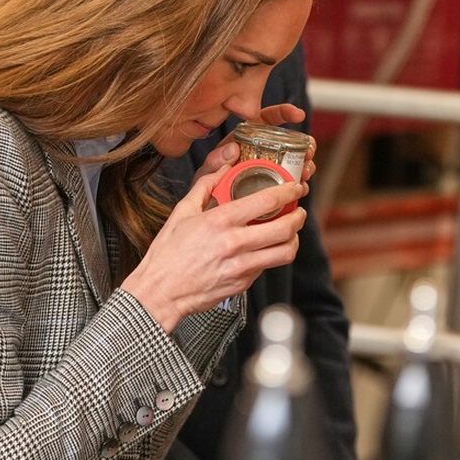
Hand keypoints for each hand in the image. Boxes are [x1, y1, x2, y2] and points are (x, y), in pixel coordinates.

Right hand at [122, 170, 306, 331]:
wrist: (160, 292)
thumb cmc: (167, 253)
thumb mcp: (182, 212)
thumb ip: (206, 186)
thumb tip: (224, 166)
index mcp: (220, 221)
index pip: (267, 201)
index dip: (289, 191)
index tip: (295, 187)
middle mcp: (234, 243)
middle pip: (285, 228)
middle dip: (299, 216)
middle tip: (299, 210)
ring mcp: (241, 266)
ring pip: (285, 252)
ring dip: (294, 239)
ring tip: (291, 232)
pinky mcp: (243, 284)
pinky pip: (267, 267)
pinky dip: (271, 256)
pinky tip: (266, 249)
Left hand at [198, 103, 317, 184]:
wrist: (210, 210)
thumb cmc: (207, 186)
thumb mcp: (207, 171)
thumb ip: (216, 160)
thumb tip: (232, 148)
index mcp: (247, 139)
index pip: (268, 119)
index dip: (284, 113)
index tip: (298, 115)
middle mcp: (262, 152)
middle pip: (290, 143)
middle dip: (304, 146)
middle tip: (308, 154)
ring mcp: (271, 170)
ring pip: (295, 163)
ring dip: (306, 166)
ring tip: (307, 173)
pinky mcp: (276, 187)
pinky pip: (291, 184)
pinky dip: (300, 185)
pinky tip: (303, 188)